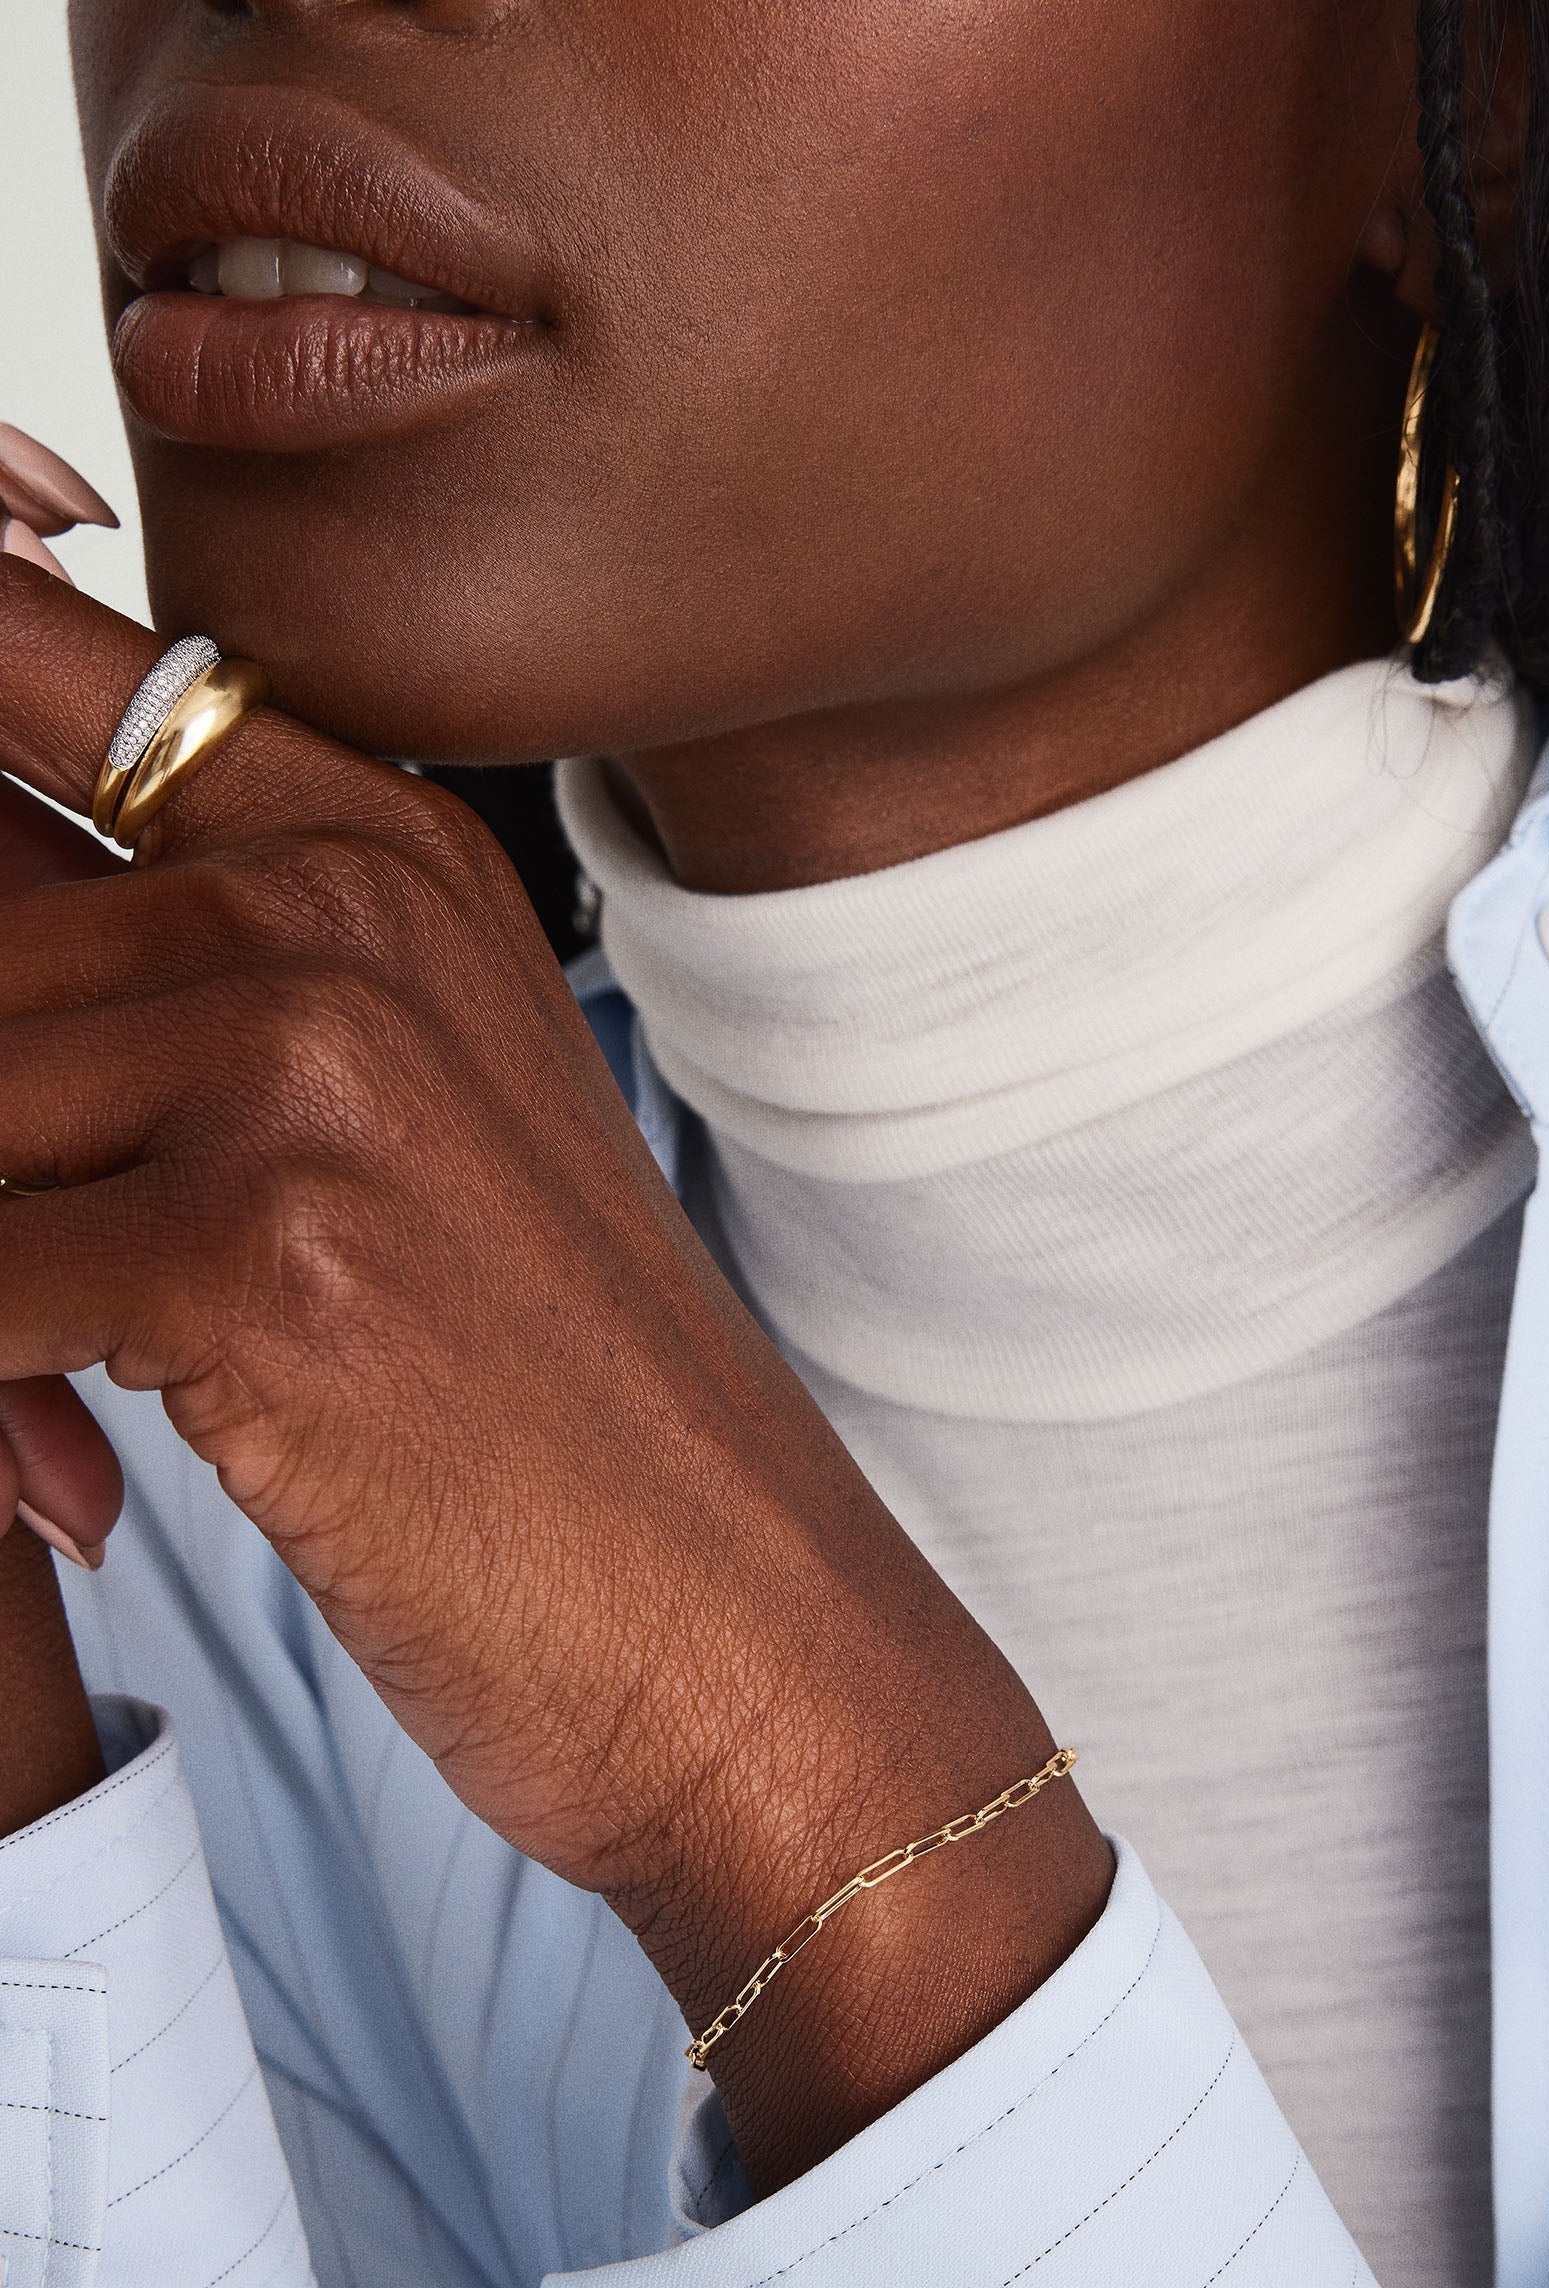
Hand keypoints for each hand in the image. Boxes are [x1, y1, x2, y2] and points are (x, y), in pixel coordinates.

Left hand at [0, 547, 1107, 2185]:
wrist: (736, 1618)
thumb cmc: (544, 1401)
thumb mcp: (379, 1133)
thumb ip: (156, 980)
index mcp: (381, 844)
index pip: (25, 665)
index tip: (29, 1031)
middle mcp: (350, 901)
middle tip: (48, 1299)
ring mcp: (320, 1057)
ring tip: (55, 1403)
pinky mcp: (269, 1241)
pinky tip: (80, 1476)